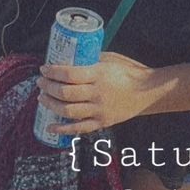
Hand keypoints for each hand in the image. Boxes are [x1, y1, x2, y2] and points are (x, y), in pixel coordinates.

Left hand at [38, 52, 162, 134]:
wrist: (148, 91)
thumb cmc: (129, 71)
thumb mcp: (110, 59)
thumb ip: (91, 61)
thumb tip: (70, 59)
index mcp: (99, 75)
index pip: (69, 74)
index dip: (52, 72)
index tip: (44, 69)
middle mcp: (98, 93)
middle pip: (65, 92)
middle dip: (48, 87)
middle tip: (40, 82)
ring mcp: (99, 109)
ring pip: (68, 111)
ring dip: (51, 104)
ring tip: (42, 98)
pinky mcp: (102, 122)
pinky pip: (79, 128)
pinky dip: (62, 129)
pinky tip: (50, 127)